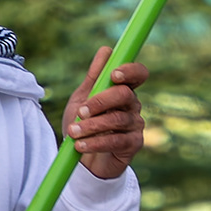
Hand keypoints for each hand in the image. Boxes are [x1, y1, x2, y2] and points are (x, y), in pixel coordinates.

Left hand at [63, 46, 147, 179]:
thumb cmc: (84, 126)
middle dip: (101, 101)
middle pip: (125, 95)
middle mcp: (133, 105)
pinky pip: (116, 141)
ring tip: (73, 133)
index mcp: (123, 90)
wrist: (83, 161)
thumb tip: (106, 49)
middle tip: (81, 111)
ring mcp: (135, 125)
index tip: (113, 74)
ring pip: (117, 119)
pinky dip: (95, 143)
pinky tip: (80, 146)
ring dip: (91, 126)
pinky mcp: (133, 144)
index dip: (130, 70)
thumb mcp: (82, 99)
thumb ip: (93, 77)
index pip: (138, 74)